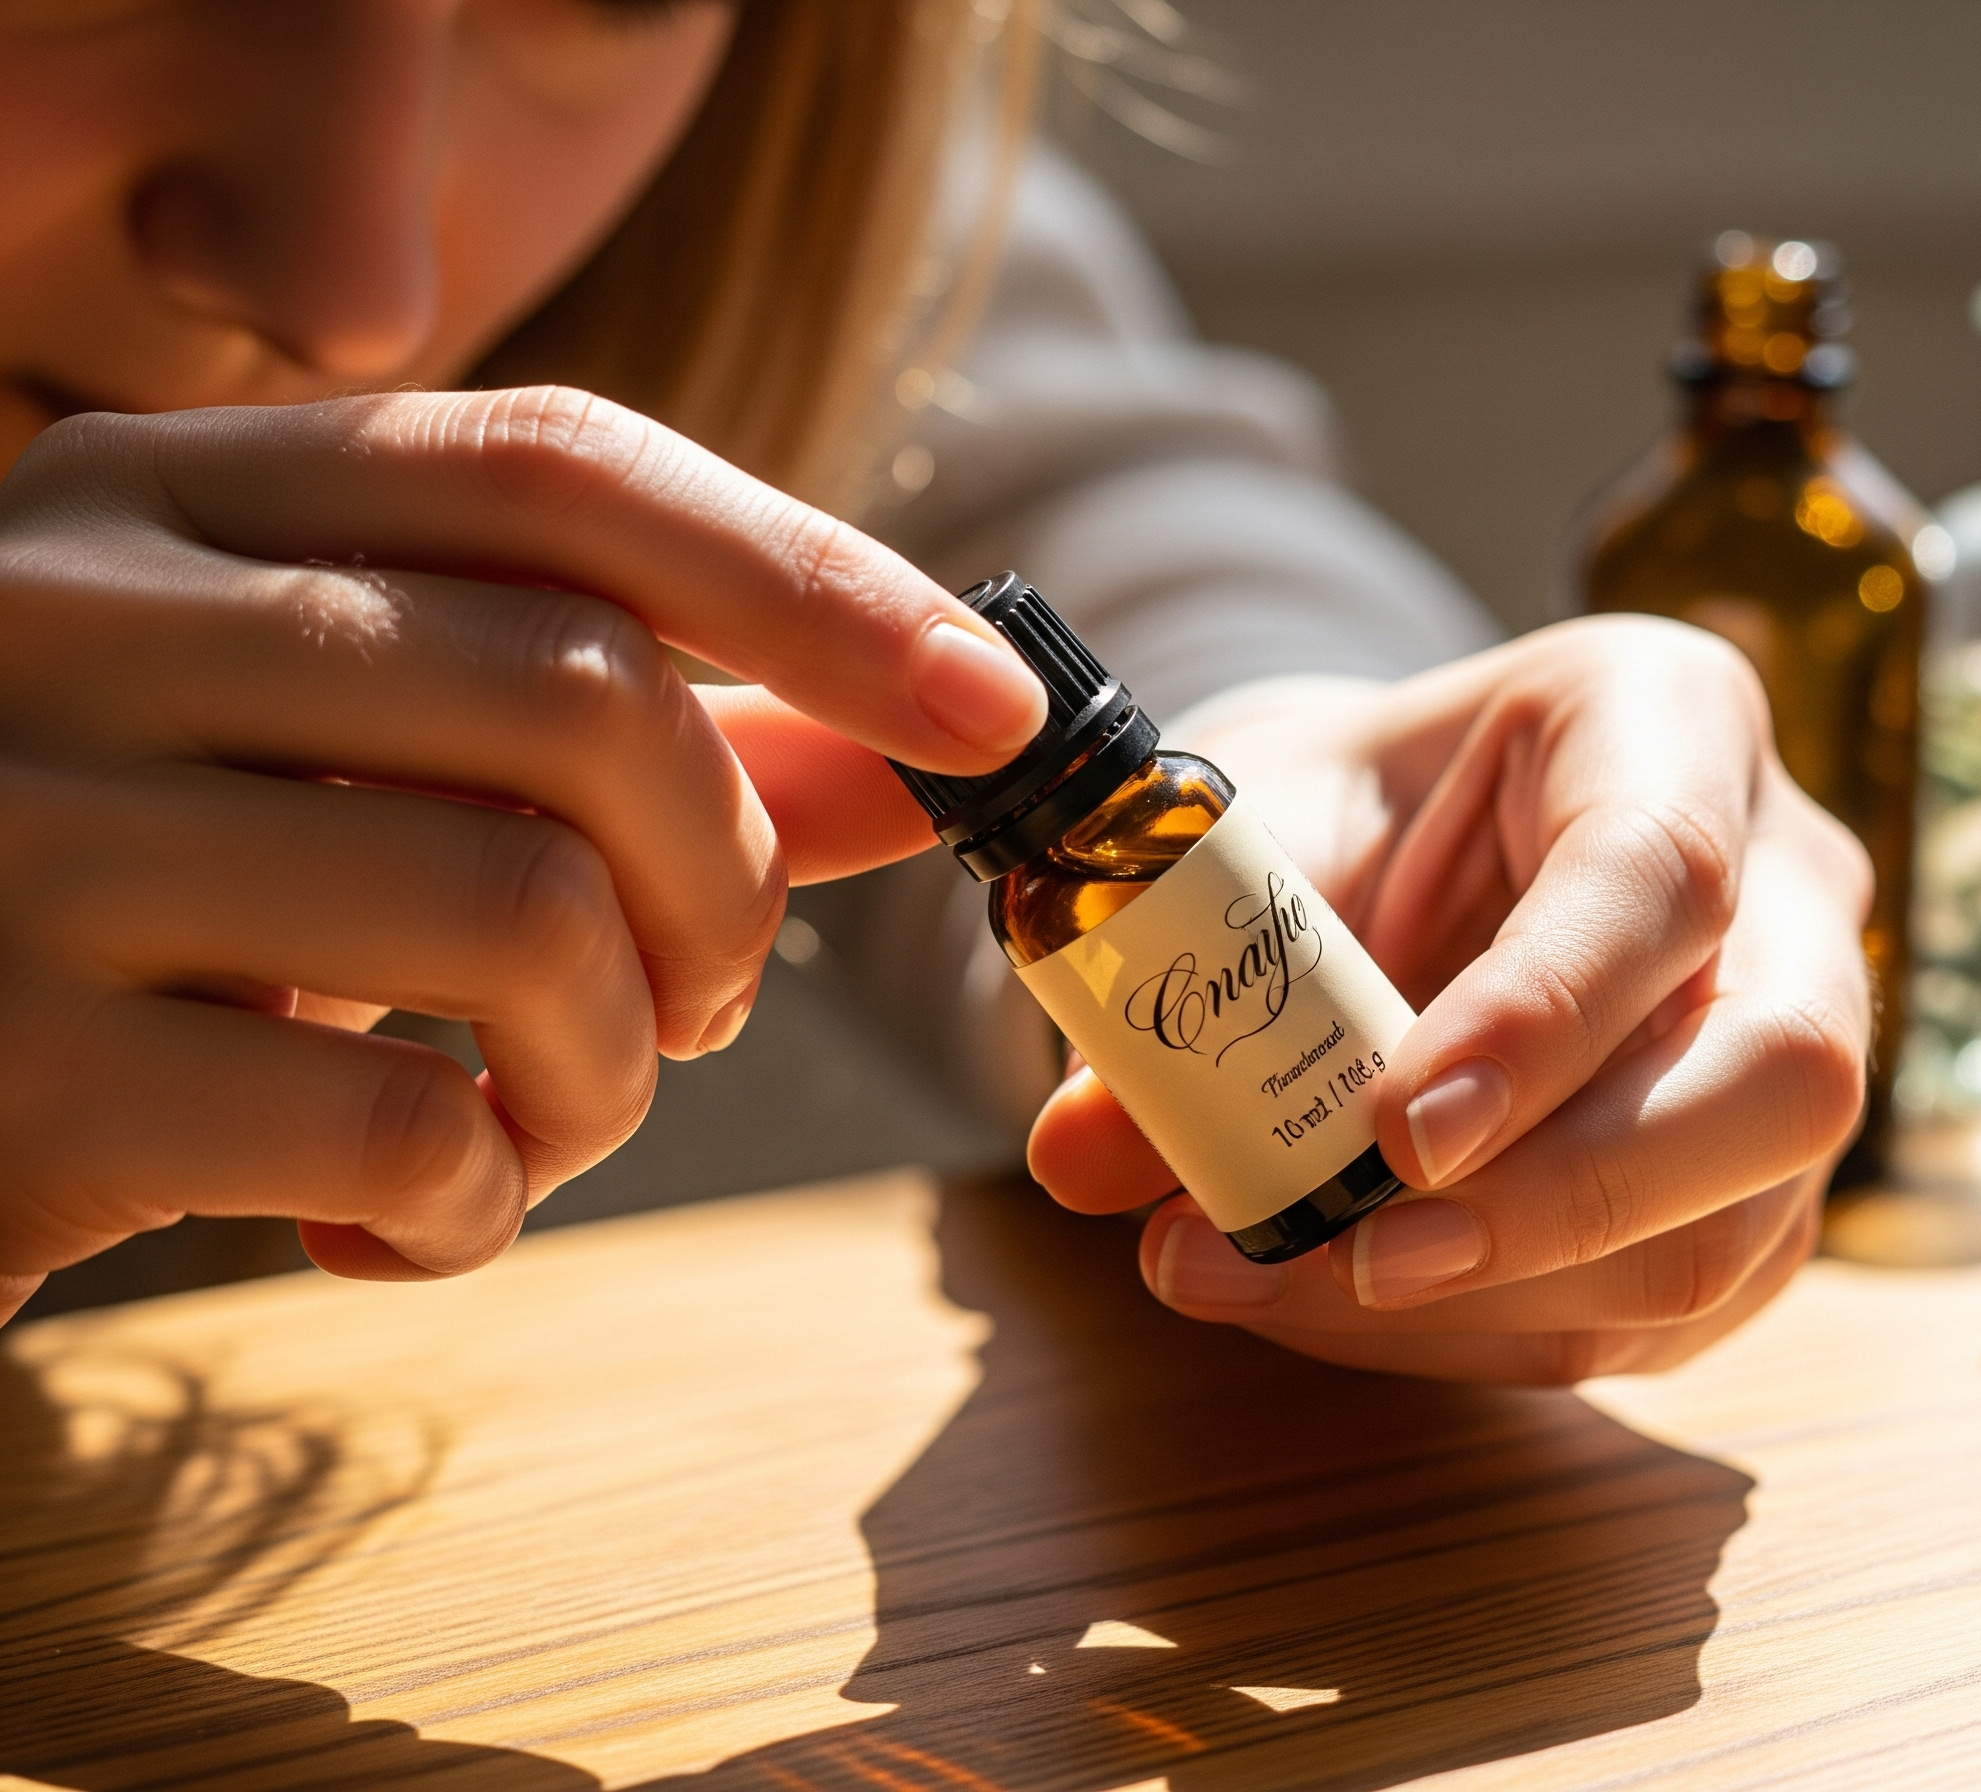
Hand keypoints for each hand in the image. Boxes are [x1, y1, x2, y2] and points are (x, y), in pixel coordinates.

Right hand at [0, 387, 1044, 1318]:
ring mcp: (12, 831)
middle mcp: (70, 610)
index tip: (994, 712)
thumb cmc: (133, 911)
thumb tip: (901, 764)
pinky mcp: (10, 1069)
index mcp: (171, 494)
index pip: (559, 464)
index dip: (816, 583)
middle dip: (725, 885)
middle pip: (582, 693)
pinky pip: (402, 1123)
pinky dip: (484, 1202)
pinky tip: (418, 1217)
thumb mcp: (345, 774)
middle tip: (703, 1000)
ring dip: (615, 1064)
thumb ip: (616, 739)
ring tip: (550, 1113)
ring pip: (520, 908)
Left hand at [1027, 616, 1870, 1383]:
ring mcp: (1794, 1051)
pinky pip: (1662, 1316)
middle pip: (1781, 1077)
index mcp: (1669, 721)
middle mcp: (1786, 887)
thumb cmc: (1341, 810)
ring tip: (1270, 1285)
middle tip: (1361, 1259)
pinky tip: (1335, 1305)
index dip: (1541, 1019)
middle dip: (1564, 1201)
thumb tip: (1080, 1155)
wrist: (1399, 848)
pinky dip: (1485, 1335)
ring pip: (1729, 1233)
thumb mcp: (1246, 831)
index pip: (1659, 875)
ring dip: (1491, 1301)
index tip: (1396, 1136)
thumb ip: (1177, 965)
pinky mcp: (1753, 1195)